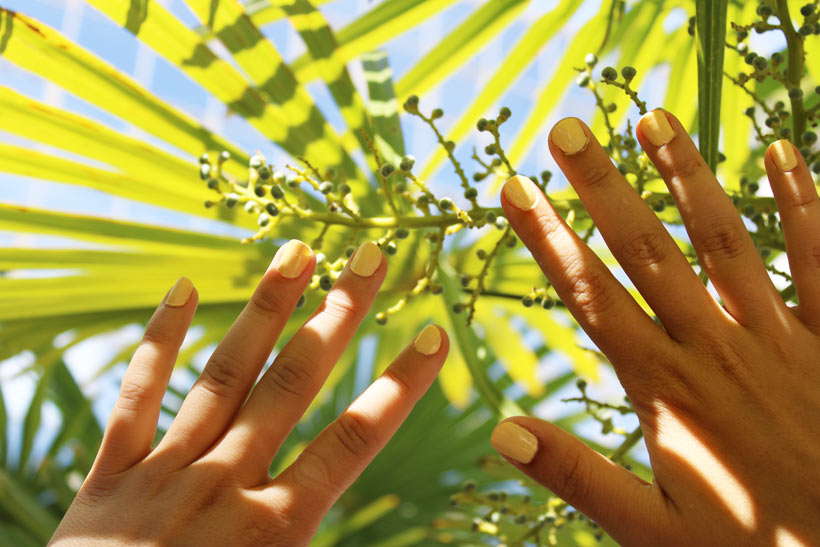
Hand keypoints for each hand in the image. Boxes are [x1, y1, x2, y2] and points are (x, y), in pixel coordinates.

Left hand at [49, 240, 448, 545]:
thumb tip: (363, 528)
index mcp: (275, 528)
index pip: (353, 442)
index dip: (399, 387)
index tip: (432, 338)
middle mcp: (225, 484)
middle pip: (294, 384)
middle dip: (338, 317)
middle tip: (368, 258)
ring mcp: (166, 472)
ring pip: (224, 375)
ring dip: (264, 310)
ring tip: (296, 252)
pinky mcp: (112, 475)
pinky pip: (137, 397)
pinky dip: (158, 342)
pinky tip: (181, 288)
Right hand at [491, 111, 819, 545]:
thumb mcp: (651, 532)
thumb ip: (578, 476)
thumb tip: (502, 432)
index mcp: (665, 388)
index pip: (592, 297)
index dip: (549, 239)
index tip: (516, 189)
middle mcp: (715, 346)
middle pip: (648, 250)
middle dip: (603, 186)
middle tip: (569, 129)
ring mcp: (778, 334)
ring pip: (726, 238)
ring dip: (687, 175)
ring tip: (653, 118)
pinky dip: (803, 201)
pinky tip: (780, 151)